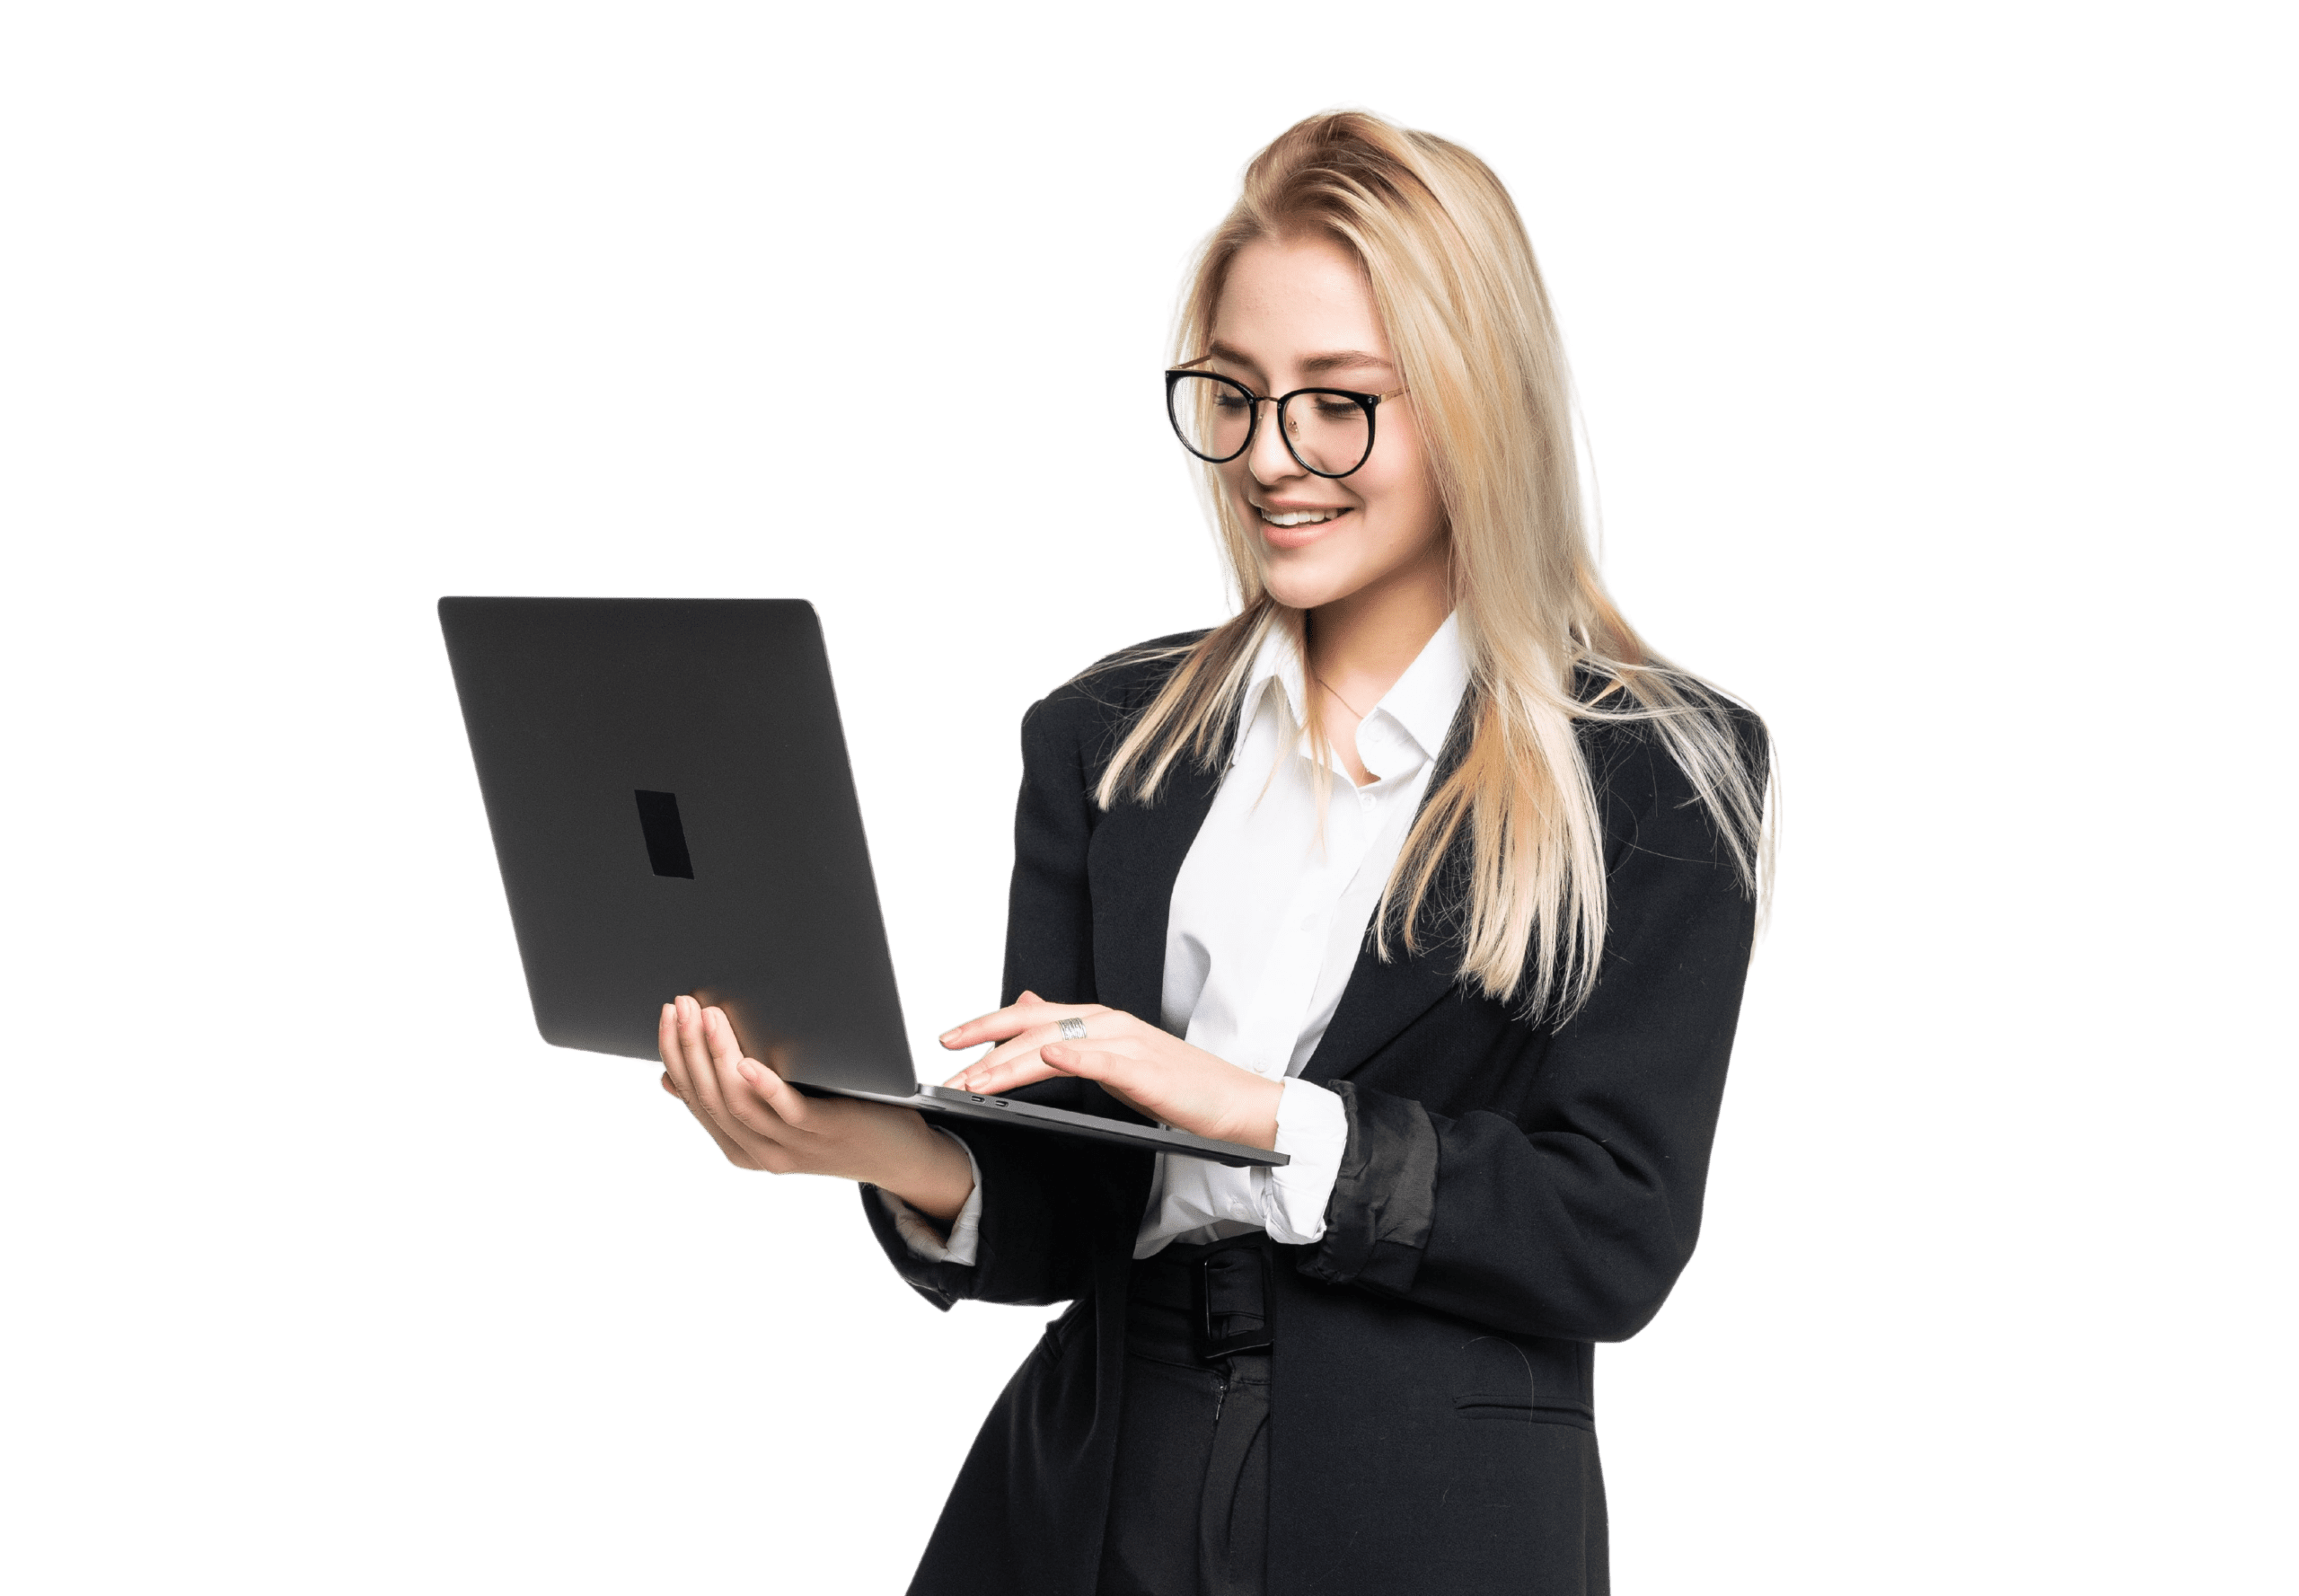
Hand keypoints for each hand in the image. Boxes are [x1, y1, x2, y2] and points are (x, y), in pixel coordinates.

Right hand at [656, 996, 974, 1223]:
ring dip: (719, 1055)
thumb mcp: (774, 1111)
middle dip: (690, 1047)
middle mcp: (759, 1151)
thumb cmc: (834, 1118)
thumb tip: (668, 1079)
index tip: (667, 1013)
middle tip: (682, 1003)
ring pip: (739, 1101)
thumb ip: (731, 1097)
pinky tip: (748, 1062)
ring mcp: (791, 1144)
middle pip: (710, 1097)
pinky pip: (787, 1111)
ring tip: (709, 1015)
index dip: (675, 1054)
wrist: (897, 1153)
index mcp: (740, 1145)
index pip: (693, 1097)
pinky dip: (764, 1086)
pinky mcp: (824, 1130)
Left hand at [937, 992, 1282, 1150]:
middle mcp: (1109, 1023)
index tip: (948, 1042)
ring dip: (1011, 1063)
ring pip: (1056, 1045)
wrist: (1235, 1104)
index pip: (1029, 1014)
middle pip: (1033, 1028)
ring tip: (977, 1080)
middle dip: (985, 1051)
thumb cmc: (1176, 1086)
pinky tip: (1046, 1058)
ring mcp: (1128, 1044)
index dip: (985, 1024)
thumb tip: (1028, 1007)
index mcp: (1099, 1020)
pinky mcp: (1147, 1070)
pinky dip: (1074, 1056)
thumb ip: (1071, 1034)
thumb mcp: (1115, 1056)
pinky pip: (1104, 1060)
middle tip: (949, 1074)